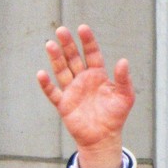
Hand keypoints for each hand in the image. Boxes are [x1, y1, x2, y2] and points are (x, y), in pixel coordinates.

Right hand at [37, 24, 135, 167]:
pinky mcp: (64, 105)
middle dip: (67, 44)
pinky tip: (41, 74)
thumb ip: (123, 79)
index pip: (91, 53)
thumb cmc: (115, 116)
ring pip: (62, 71)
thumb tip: (123, 61)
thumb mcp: (125, 96)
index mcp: (97, 74)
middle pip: (73, 58)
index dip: (87, 41)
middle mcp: (83, 79)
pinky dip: (46, 84)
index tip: (82, 28)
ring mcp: (72, 91)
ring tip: (50, 44)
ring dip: (56, 58)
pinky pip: (53, 93)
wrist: (104, 138)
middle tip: (61, 30)